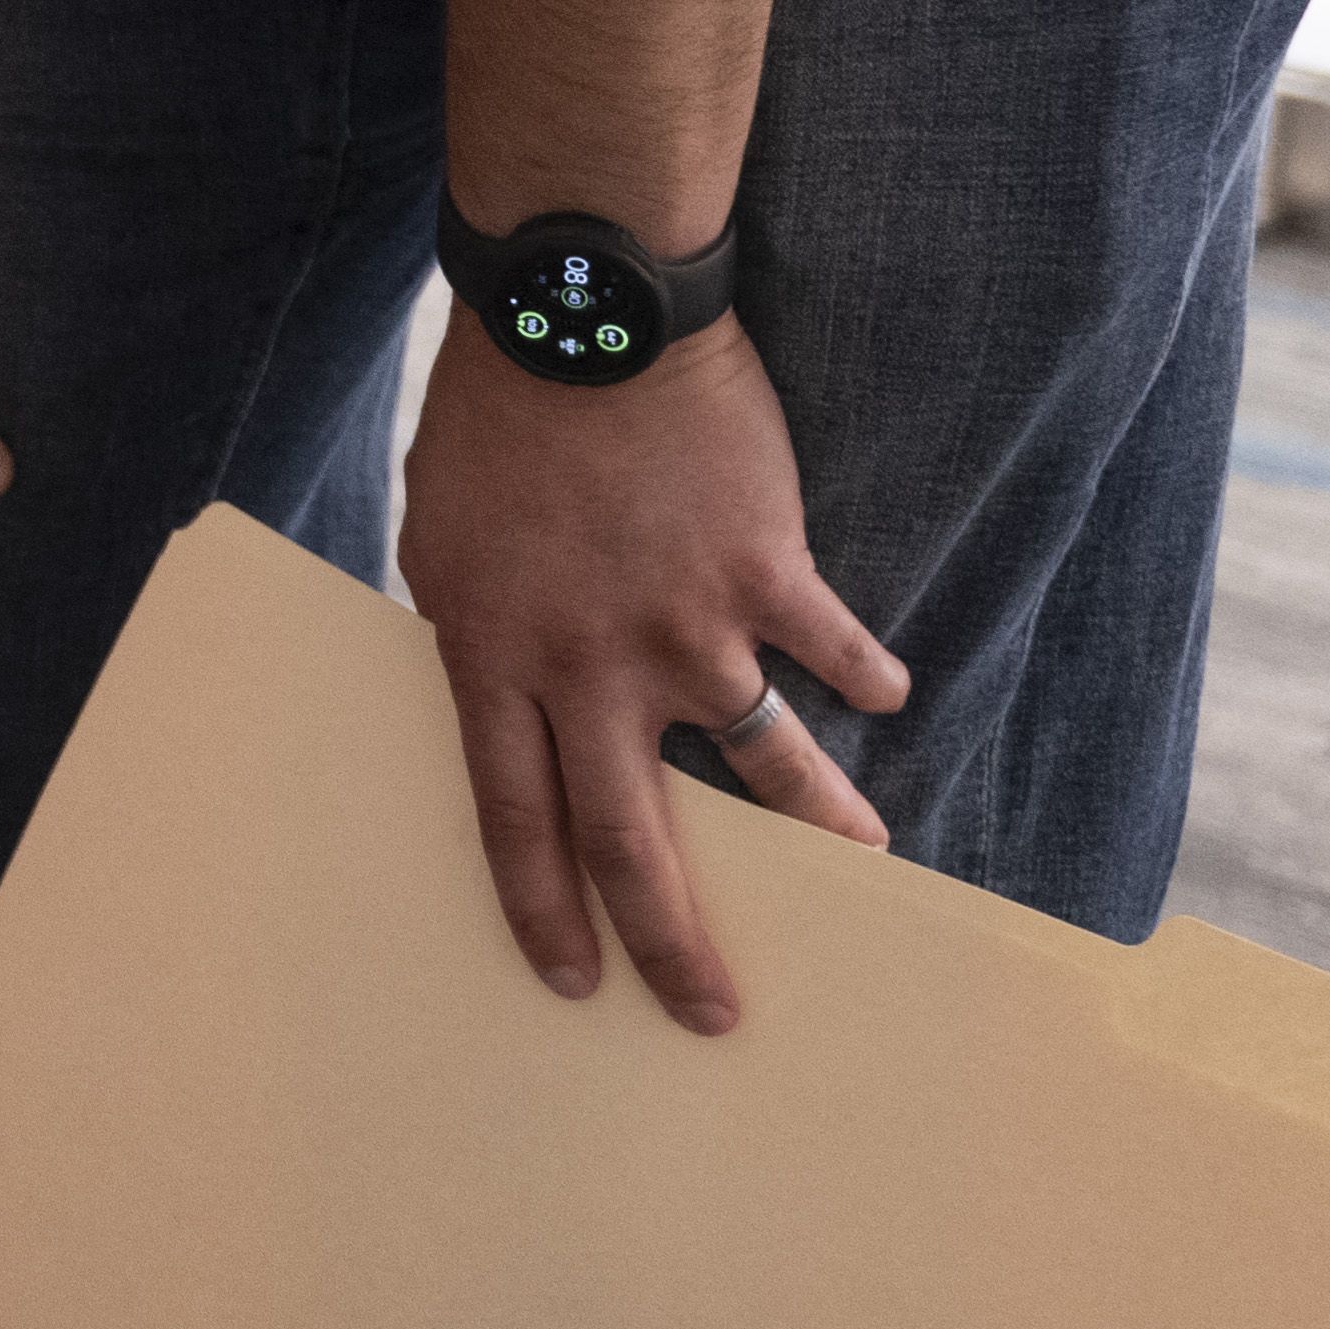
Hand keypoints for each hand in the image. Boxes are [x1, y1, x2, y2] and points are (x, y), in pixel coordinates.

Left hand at [396, 318, 914, 1033]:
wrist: (583, 315)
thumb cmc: (496, 422)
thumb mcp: (443, 538)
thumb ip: (480, 629)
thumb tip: (515, 694)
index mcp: (495, 658)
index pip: (515, 820)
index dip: (541, 909)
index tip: (570, 980)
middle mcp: (592, 665)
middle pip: (632, 837)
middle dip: (673, 942)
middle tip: (710, 1013)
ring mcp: (688, 624)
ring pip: (765, 762)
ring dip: (820, 824)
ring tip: (863, 865)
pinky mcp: (766, 571)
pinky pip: (831, 647)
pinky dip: (864, 673)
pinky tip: (886, 696)